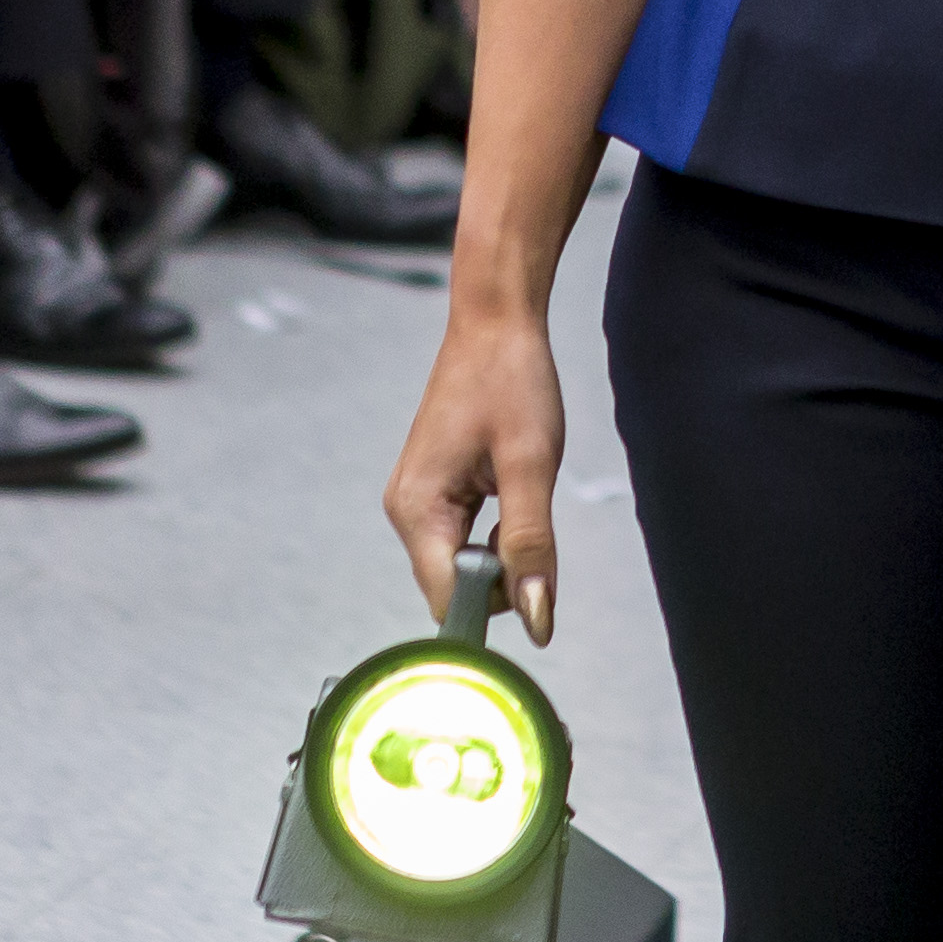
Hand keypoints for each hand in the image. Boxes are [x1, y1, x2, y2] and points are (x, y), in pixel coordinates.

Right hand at [381, 301, 566, 645]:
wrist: (495, 322)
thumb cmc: (511, 382)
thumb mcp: (531, 466)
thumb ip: (530, 546)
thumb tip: (537, 619)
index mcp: (417, 510)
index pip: (448, 602)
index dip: (494, 608)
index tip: (536, 583)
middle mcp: (405, 511)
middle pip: (453, 588)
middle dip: (501, 576)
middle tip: (532, 517)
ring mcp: (415, 501)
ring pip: (460, 565)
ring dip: (500, 552)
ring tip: (522, 493)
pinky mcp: (431, 491)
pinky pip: (461, 539)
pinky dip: (493, 533)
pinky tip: (512, 491)